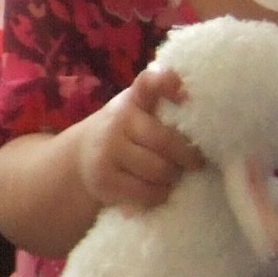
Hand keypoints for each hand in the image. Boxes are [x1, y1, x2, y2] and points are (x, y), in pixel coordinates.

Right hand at [70, 66, 203, 214]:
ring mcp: (107, 151)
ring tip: (173, 174)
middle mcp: (117, 121)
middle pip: (165, 142)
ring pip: (159, 170)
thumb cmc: (125, 131)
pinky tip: (157, 188)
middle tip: (195, 162)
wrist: (81, 156)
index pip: (147, 84)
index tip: (184, 93)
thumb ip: (162, 96)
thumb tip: (188, 93)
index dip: (166, 82)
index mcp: (132, 99)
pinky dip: (159, 194)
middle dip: (187, 156)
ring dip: (173, 177)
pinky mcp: (104, 180)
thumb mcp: (139, 108)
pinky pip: (147, 193)